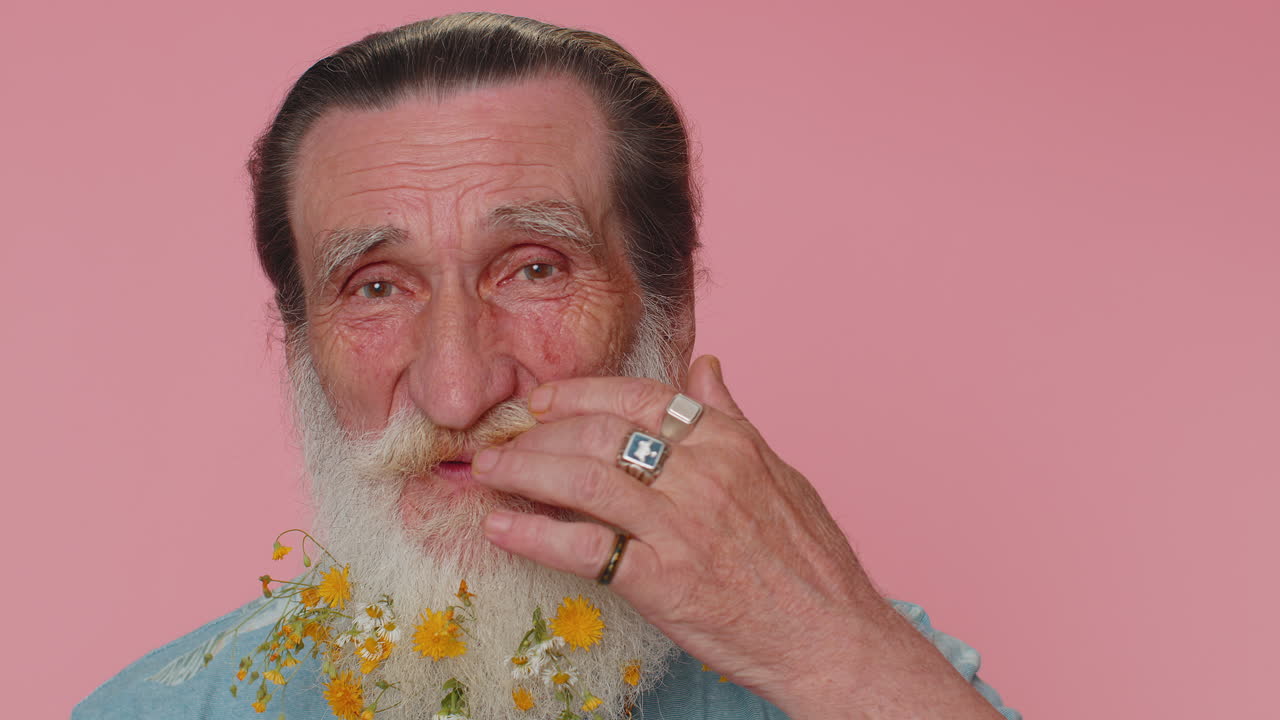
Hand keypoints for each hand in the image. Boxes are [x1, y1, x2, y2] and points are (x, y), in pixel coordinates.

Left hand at [473, 355, 1000, 717]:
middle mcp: (702, 474)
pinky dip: (533, 535)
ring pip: (583, 479)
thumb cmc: (811, 561)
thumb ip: (732, 418)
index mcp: (728, 443)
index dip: (581, 394)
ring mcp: (680, 525)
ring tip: (486, 471)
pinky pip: (582, 549)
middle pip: (600, 432)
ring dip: (523, 471)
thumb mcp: (781, 472)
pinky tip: (501, 528)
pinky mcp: (662, 579)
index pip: (640, 398)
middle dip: (540, 432)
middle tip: (503, 438)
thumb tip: (706, 366)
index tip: (543, 401)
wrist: (831, 635)